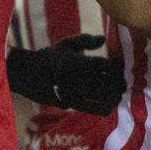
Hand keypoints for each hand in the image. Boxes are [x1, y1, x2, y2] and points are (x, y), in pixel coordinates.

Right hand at [5, 37, 124, 114]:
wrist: (26, 74)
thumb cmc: (49, 56)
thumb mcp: (65, 44)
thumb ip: (86, 40)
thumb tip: (104, 39)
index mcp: (78, 61)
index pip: (106, 65)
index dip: (117, 67)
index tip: (120, 68)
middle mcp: (77, 77)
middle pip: (108, 82)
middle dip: (119, 83)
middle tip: (124, 84)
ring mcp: (74, 92)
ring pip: (103, 97)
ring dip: (114, 97)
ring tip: (118, 95)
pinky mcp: (70, 104)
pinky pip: (93, 109)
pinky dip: (104, 108)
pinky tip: (108, 106)